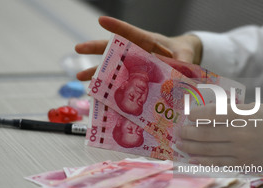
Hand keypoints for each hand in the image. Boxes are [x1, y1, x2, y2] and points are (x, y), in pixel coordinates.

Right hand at [75, 16, 201, 80]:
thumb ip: (183, 66)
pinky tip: (98, 93)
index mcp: (150, 43)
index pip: (131, 33)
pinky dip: (110, 87)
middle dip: (96, 48)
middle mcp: (138, 52)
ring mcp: (135, 64)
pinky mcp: (135, 76)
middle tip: (77, 48)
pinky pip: (120, 80)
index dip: (117, 27)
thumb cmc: (184, 53)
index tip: (101, 20)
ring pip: (113, 66)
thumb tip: (181, 80)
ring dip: (96, 71)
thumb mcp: (185, 58)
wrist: (184, 58)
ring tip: (80, 76)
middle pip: (114, 48)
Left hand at [176, 103, 262, 165]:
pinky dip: (203, 161)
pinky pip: (219, 163)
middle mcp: (239, 133)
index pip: (213, 114)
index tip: (187, 114)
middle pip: (206, 133)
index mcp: (243, 116)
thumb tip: (208, 112)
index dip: (196, 114)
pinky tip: (192, 159)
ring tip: (179, 145)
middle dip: (188, 133)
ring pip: (209, 150)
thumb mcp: (255, 108)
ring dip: (191, 147)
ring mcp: (240, 151)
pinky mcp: (243, 164)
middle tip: (177, 132)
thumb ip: (233, 110)